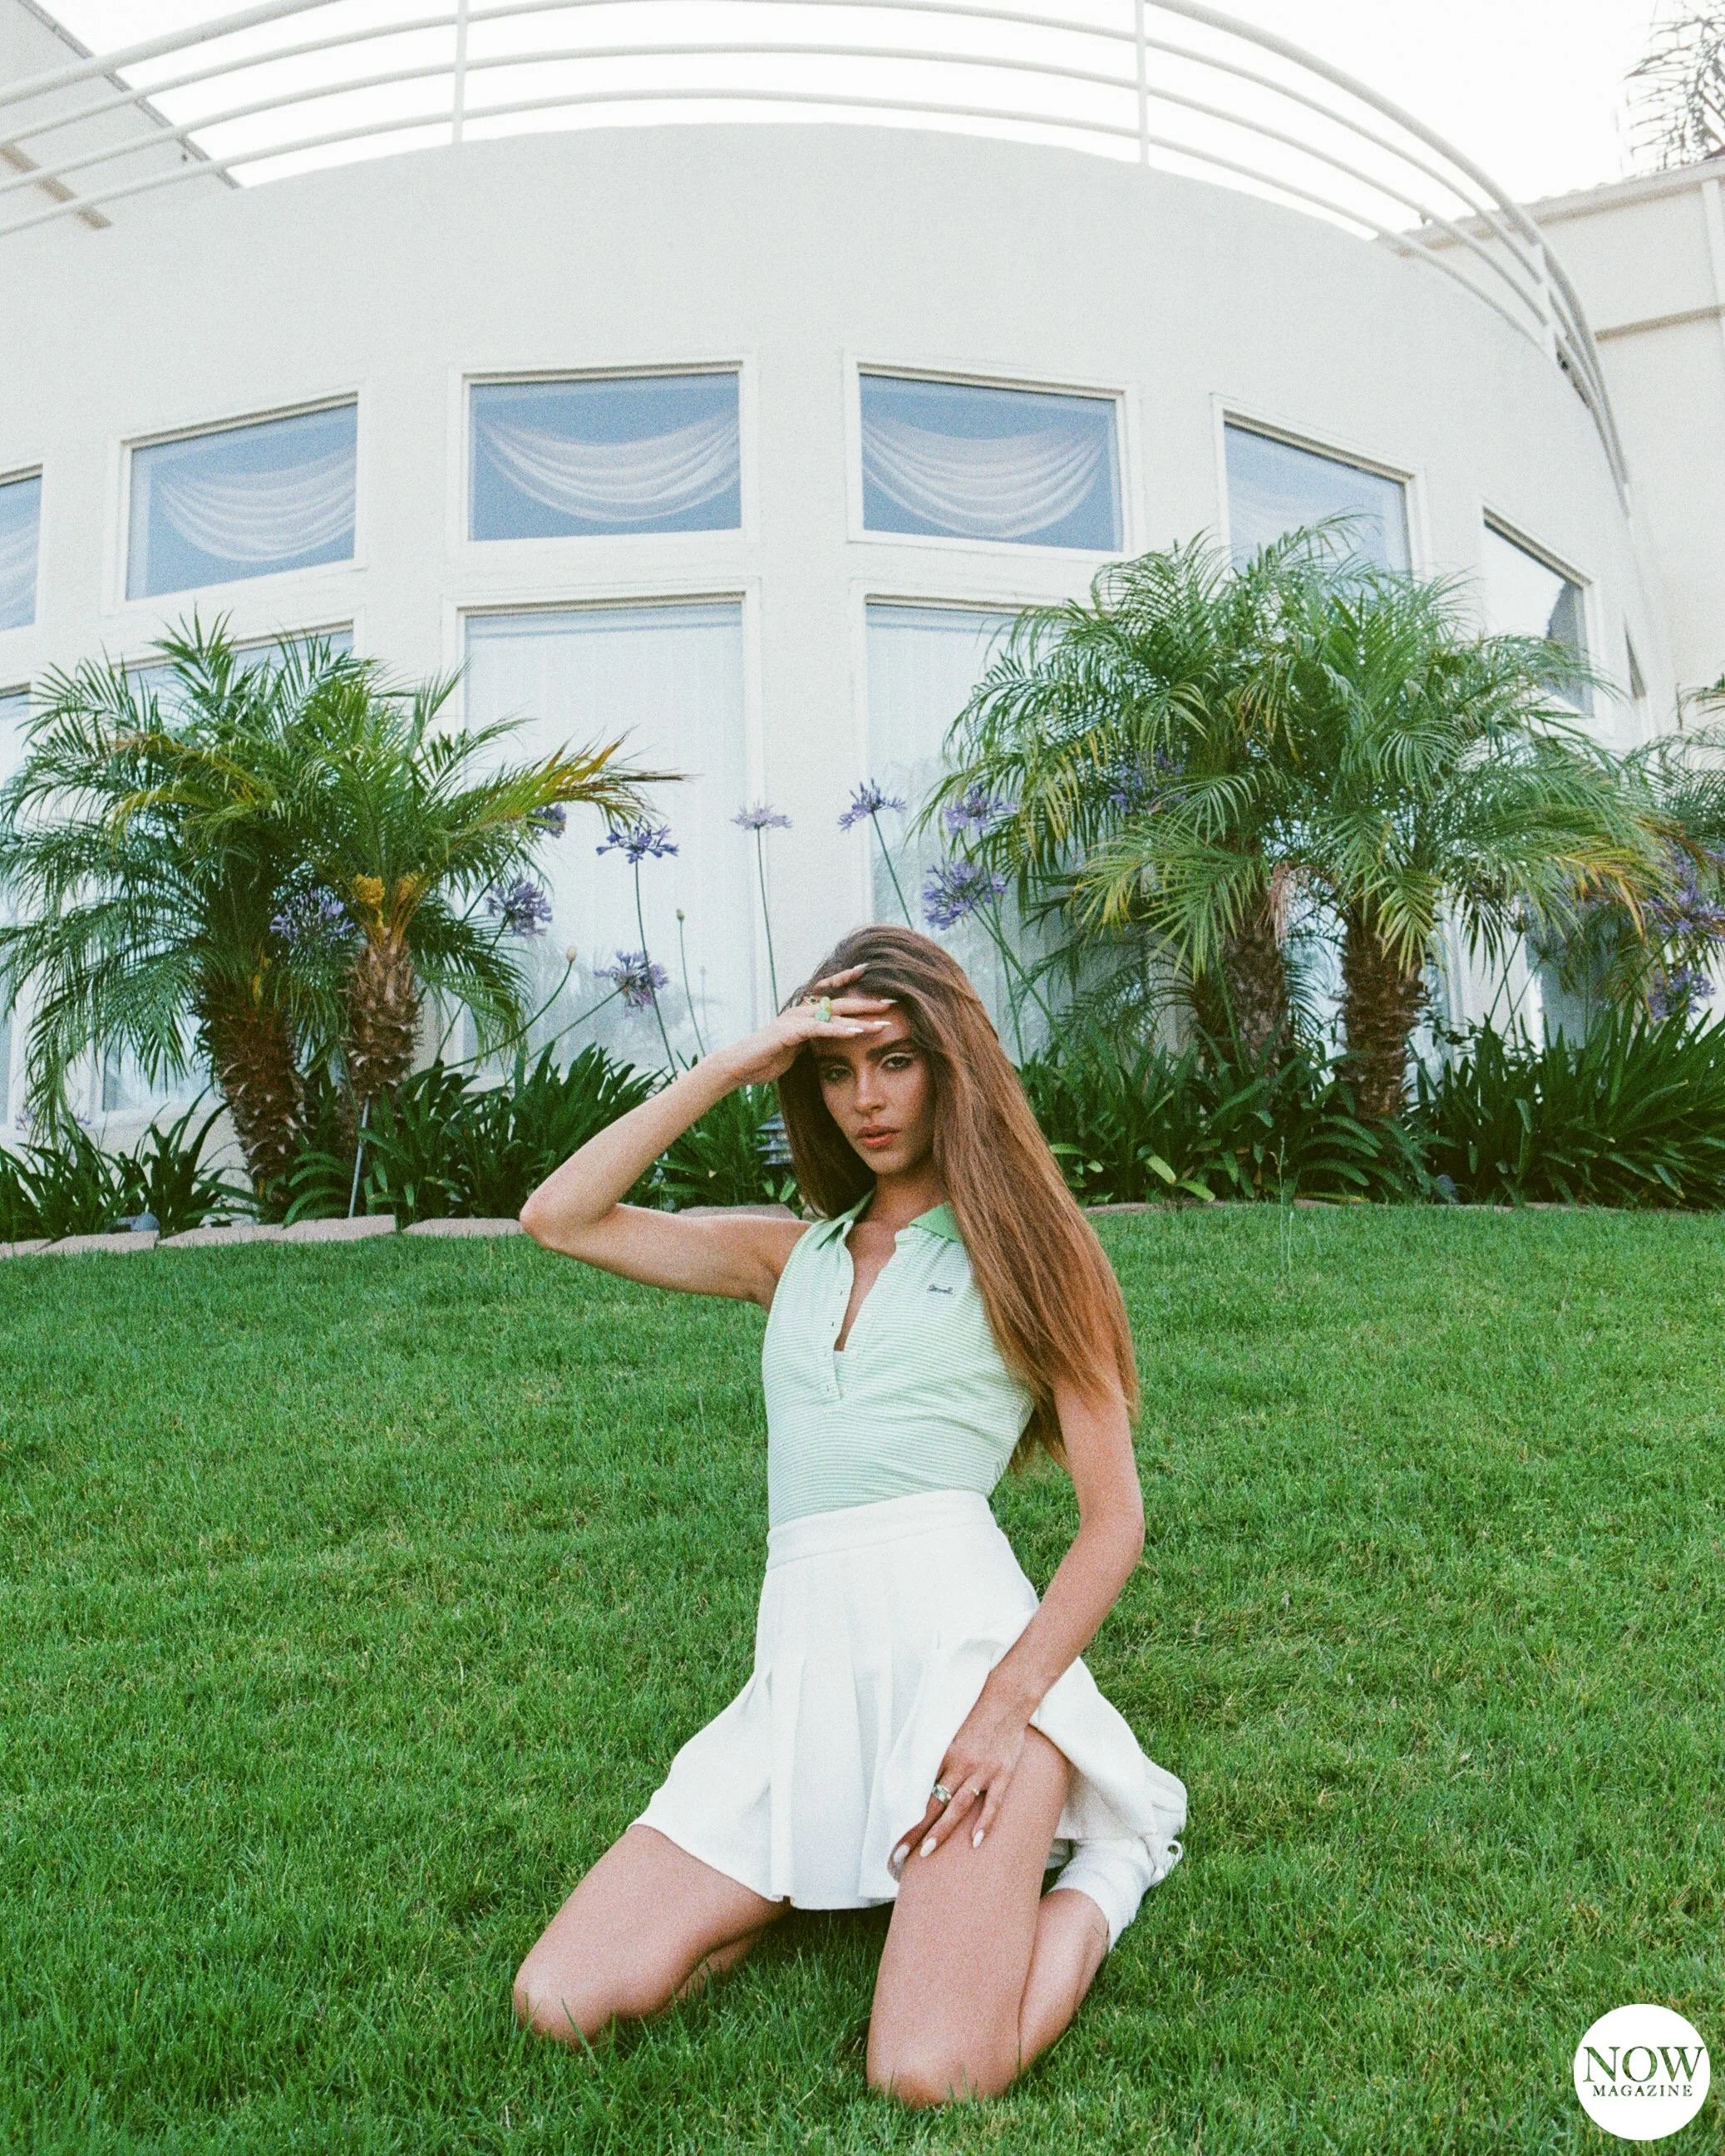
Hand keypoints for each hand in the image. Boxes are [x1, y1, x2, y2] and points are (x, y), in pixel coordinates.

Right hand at [713, 967, 894, 1084]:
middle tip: (893, 1002)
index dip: (854, 987)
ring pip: (833, 1015)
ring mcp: (795, 1019)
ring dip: (860, 1018)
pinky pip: (819, 1029)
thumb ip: (814, 1041)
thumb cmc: (767, 1058)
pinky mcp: (789, 1032)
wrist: (739, 1066)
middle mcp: (802, 1011)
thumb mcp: (797, 1048)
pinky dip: (839, 1030)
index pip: (833, 996)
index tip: (879, 985)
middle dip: (867, 1002)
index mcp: (805, 1014)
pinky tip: (857, 1032)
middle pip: (841, 1003)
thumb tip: (829, 1042)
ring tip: (883, 1020)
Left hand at [889, 1685, 1033, 1872]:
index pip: (919, 1794)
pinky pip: (993, 1802)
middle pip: (934, 1804)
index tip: (894, 1840)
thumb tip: (917, 1781)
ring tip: (927, 1852)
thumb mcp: (949, 1733)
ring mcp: (983, 1771)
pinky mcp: (1003, 1773)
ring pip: (958, 1806)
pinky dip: (985, 1822)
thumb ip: (937, 1758)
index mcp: (944, 1755)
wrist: (1006, 1698)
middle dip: (915, 1832)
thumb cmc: (975, 1714)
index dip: (906, 1818)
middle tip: (899, 1856)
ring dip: (941, 1830)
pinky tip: (975, 1841)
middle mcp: (960, 1765)